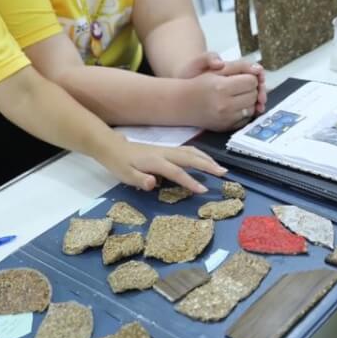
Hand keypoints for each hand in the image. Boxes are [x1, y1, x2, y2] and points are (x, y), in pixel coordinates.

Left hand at [96, 141, 226, 192]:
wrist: (113, 147)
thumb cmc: (119, 164)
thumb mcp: (125, 175)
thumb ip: (139, 180)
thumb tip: (152, 183)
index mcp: (155, 161)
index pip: (176, 172)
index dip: (190, 181)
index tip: (204, 190)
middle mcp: (164, 153)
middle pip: (189, 157)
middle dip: (207, 165)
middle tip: (223, 174)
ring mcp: (167, 149)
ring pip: (191, 152)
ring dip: (206, 158)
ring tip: (220, 168)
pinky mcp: (168, 150)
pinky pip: (188, 151)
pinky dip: (200, 155)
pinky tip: (206, 160)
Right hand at [176, 52, 267, 114]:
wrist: (181, 103)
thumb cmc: (197, 83)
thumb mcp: (213, 68)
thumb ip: (237, 65)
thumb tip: (257, 68)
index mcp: (222, 87)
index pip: (251, 81)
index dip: (250, 77)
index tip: (244, 77)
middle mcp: (224, 105)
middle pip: (254, 95)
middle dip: (251, 89)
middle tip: (241, 85)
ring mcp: (226, 118)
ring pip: (252, 108)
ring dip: (249, 101)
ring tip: (237, 95)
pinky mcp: (226, 127)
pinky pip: (245, 119)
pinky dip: (244, 112)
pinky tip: (235, 105)